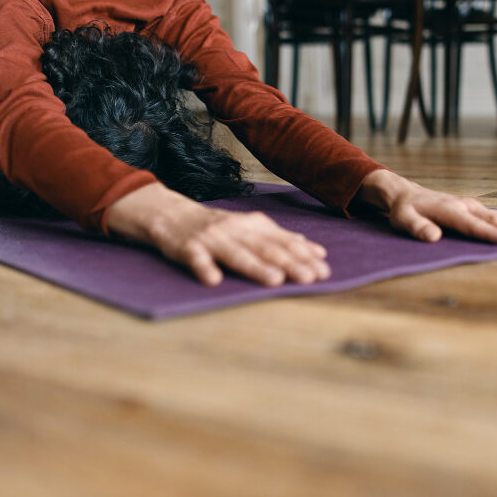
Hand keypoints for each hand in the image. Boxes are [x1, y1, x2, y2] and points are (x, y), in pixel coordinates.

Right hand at [106, 183, 330, 286]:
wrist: (172, 216)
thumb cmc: (217, 227)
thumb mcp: (250, 228)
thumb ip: (281, 239)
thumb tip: (316, 251)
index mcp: (252, 226)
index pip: (282, 241)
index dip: (304, 255)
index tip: (324, 269)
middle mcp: (235, 230)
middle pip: (265, 248)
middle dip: (289, 263)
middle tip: (309, 277)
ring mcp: (211, 239)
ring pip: (235, 254)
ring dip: (255, 267)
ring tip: (274, 280)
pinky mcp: (187, 248)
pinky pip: (196, 259)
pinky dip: (204, 268)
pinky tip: (213, 280)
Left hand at [356, 169, 496, 244]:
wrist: (405, 193)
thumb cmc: (404, 210)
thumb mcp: (404, 219)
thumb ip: (418, 227)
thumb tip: (433, 237)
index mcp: (450, 210)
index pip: (474, 225)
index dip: (493, 234)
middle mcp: (465, 206)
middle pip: (494, 220)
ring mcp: (472, 205)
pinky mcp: (474, 208)